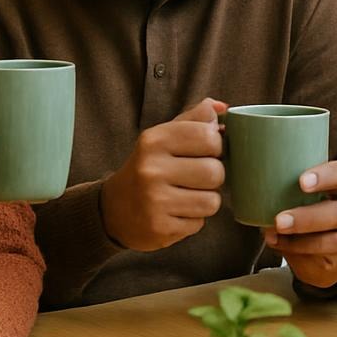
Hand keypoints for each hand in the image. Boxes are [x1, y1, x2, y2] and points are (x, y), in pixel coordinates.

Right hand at [101, 99, 226, 251]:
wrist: (113, 209)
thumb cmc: (149, 167)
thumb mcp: (163, 136)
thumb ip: (194, 119)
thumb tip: (224, 108)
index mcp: (154, 140)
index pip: (209, 137)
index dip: (216, 146)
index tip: (205, 151)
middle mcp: (151, 169)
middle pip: (215, 172)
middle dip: (213, 176)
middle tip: (197, 177)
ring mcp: (154, 201)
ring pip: (212, 201)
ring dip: (206, 200)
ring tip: (187, 196)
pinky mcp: (159, 228)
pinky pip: (199, 224)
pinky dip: (193, 219)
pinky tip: (175, 213)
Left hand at [263, 160, 336, 288]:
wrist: (326, 247)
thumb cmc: (310, 207)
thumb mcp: (304, 193)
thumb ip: (288, 187)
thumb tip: (253, 188)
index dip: (326, 176)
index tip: (301, 182)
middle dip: (308, 217)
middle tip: (280, 220)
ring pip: (332, 239)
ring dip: (300, 239)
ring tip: (274, 234)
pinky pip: (320, 256)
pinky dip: (296, 250)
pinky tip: (277, 243)